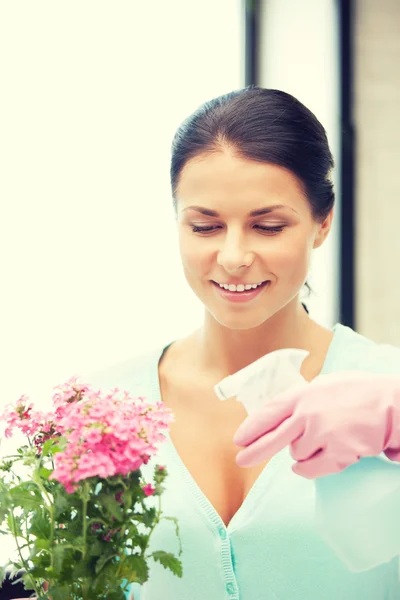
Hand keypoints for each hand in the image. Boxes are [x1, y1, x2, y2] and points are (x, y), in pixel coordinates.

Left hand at [233, 371, 399, 478]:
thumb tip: (282, 413)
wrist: (392, 404)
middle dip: (255, 451)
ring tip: (328, 435)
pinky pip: (311, 469)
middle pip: (273, 438)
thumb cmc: (359, 392)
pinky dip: (309, 468)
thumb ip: (302, 398)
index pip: (270, 411)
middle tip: (241, 459)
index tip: (239, 439)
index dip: (252, 427)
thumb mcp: (325, 385)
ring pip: (297, 454)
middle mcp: (308, 413)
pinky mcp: (337, 453)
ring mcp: (321, 434)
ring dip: (306, 450)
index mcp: (303, 393)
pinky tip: (317, 459)